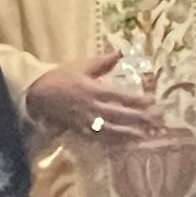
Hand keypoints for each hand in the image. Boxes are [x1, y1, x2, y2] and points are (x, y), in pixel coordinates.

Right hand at [26, 48, 158, 141]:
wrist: (38, 96)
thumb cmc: (61, 78)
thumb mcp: (82, 66)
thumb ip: (103, 62)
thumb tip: (121, 52)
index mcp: (93, 89)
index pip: (119, 96)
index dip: (137, 100)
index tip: (152, 101)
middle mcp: (92, 107)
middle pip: (119, 115)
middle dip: (139, 119)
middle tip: (157, 121)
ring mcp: (86, 122)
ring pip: (112, 130)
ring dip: (130, 134)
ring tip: (146, 136)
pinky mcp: (81, 132)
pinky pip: (100, 139)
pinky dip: (114, 142)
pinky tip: (126, 144)